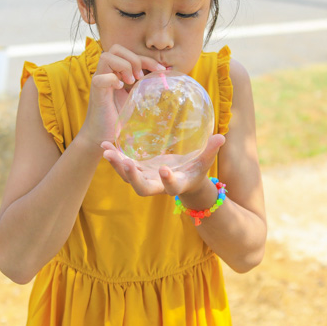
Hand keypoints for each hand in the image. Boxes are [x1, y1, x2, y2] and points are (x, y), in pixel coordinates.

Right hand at [77, 44, 165, 148]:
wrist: (103, 135)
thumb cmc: (120, 117)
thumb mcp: (137, 98)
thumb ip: (146, 86)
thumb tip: (165, 77)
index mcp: (117, 72)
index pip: (131, 54)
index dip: (148, 59)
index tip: (161, 69)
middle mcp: (107, 73)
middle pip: (116, 48)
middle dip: (134, 59)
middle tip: (141, 77)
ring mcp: (100, 81)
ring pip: (106, 56)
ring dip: (123, 66)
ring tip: (130, 81)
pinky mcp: (95, 92)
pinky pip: (100, 78)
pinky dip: (112, 80)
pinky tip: (119, 89)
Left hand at [101, 134, 226, 197]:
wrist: (183, 180)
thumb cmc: (196, 170)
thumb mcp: (204, 161)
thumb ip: (211, 150)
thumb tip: (221, 137)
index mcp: (176, 185)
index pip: (172, 187)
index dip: (168, 181)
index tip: (164, 169)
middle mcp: (158, 186)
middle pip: (142, 188)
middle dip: (133, 178)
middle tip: (126, 164)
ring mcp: (145, 179)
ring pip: (128, 178)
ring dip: (117, 166)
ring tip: (108, 151)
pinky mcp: (137, 172)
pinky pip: (122, 167)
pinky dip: (113, 157)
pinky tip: (104, 144)